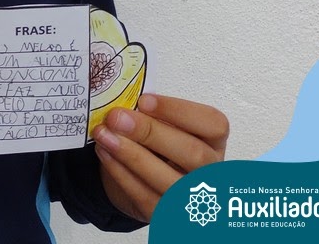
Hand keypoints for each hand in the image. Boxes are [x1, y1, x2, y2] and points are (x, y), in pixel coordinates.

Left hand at [93, 93, 228, 222]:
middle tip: (117, 118)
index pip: (213, 124)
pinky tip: (105, 152)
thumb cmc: (156, 145)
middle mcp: (211, 171)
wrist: (142, 180)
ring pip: (169, 179)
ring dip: (131, 155)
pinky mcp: (166, 216)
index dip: (178, 111)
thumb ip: (151, 115)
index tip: (143, 101)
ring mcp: (193, 198)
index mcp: (214, 141)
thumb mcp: (162, 125)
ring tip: (104, 135)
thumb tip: (125, 107)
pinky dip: (121, 173)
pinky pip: (145, 196)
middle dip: (151, 133)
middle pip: (194, 154)